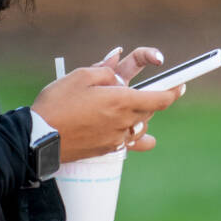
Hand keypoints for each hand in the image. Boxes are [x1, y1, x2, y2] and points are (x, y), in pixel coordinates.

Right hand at [32, 47, 182, 160]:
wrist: (39, 138)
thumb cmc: (57, 104)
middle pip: (149, 111)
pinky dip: (131, 134)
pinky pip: (127, 141)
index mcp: (120, 100)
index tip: (181, 85)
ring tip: (129, 106)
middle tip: (147, 90)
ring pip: (138, 126)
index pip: (159, 98)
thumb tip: (117, 70)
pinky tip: (134, 134)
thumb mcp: (80, 76)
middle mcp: (123, 122)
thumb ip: (105, 70)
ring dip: (138, 115)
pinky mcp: (106, 150)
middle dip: (150, 99)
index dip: (173, 91)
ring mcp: (116, 138)